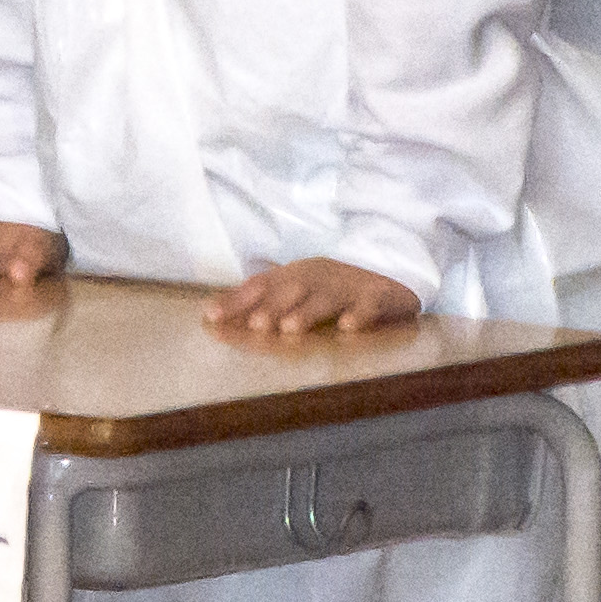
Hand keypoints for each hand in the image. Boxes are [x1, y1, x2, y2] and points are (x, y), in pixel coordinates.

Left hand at [203, 256, 420, 335]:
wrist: (391, 273)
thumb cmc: (332, 288)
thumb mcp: (295, 289)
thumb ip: (257, 300)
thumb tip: (209, 311)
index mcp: (295, 275)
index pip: (261, 284)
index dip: (237, 298)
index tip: (211, 316)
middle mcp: (319, 278)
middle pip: (292, 289)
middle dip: (272, 305)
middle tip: (256, 325)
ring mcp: (349, 287)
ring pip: (327, 298)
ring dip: (308, 311)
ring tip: (291, 328)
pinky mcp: (378, 297)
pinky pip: (370, 304)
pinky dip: (361, 314)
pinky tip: (348, 328)